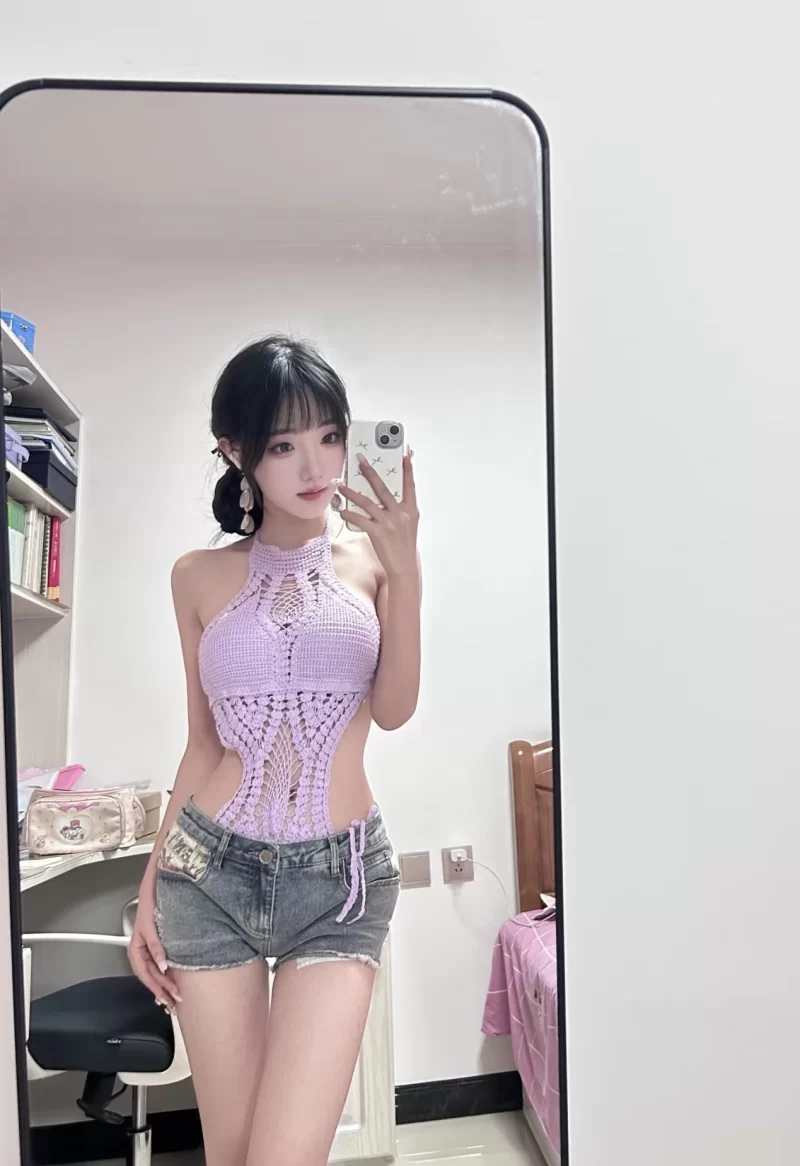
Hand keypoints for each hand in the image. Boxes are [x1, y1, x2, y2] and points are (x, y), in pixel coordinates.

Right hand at [128, 888, 181, 1012]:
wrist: (157, 886)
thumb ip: (156, 947)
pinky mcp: (158, 944)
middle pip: (150, 976)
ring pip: (155, 973)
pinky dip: (166, 975)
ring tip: (174, 998)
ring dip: (164, 985)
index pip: (145, 974)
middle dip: (162, 990)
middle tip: (174, 1002)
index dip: (157, 986)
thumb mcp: (151, 926)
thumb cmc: (150, 902)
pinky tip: (172, 981)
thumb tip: (162, 967)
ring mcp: (150, 948)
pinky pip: (160, 965)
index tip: (169, 995)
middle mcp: (142, 950)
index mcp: (135, 948)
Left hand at [338, 451, 418, 578]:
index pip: (410, 485)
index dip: (407, 469)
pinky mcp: (378, 533)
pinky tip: (342, 511)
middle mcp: (400, 513)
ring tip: (342, 486)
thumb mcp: (408, 523)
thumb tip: (385, 495)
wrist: (403, 566)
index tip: (404, 455)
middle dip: (371, 473)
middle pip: (383, 488)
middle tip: (361, 461)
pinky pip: (360, 519)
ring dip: (352, 493)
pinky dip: (349, 514)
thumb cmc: (404, 544)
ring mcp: (389, 523)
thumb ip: (400, 508)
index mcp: (411, 510)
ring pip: (367, 502)